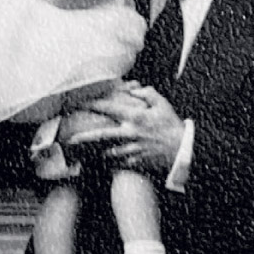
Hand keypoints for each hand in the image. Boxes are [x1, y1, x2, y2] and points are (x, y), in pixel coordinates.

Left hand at [68, 86, 183, 172]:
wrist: (183, 151)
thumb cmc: (172, 125)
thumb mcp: (162, 104)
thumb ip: (146, 93)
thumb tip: (133, 89)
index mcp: (135, 118)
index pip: (109, 109)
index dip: (93, 104)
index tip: (80, 102)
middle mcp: (130, 134)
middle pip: (101, 136)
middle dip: (84, 137)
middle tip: (70, 139)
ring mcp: (132, 150)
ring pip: (108, 152)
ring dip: (97, 152)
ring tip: (86, 153)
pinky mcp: (135, 162)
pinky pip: (118, 164)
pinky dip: (111, 163)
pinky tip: (103, 163)